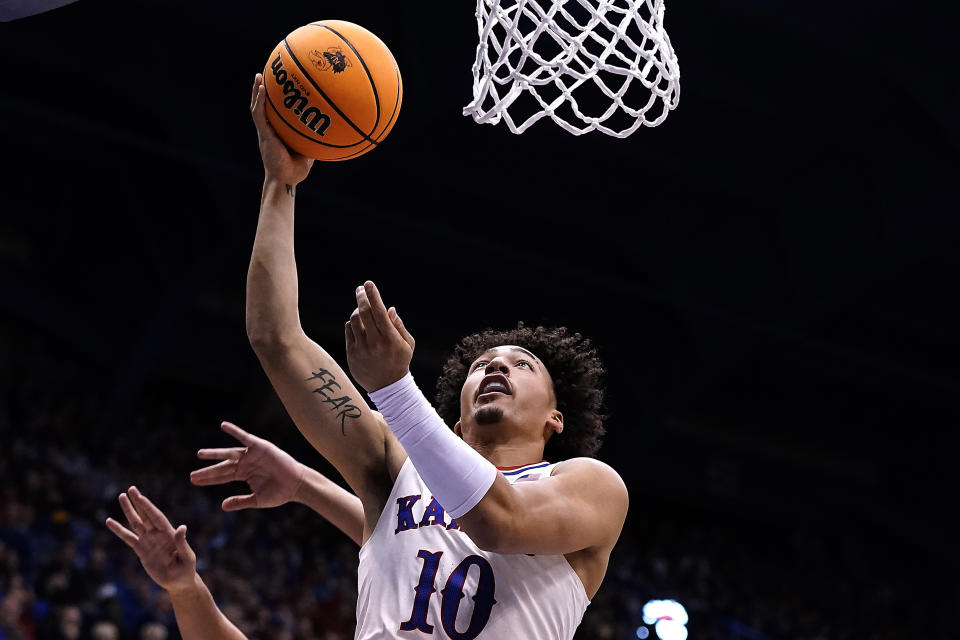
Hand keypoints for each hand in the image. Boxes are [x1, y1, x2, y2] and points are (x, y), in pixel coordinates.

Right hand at [105, 487, 197, 593]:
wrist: (178, 582)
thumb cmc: (186, 569)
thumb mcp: (187, 557)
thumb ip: (182, 543)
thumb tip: (182, 527)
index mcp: (169, 534)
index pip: (156, 517)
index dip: (148, 507)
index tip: (140, 497)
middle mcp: (158, 534)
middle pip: (145, 515)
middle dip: (138, 503)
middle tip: (130, 489)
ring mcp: (148, 541)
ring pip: (136, 523)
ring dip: (128, 511)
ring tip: (121, 497)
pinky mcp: (141, 550)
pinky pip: (128, 538)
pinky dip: (119, 530)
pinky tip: (110, 522)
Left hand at [190, 421, 304, 510]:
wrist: (296, 485)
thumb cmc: (279, 493)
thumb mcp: (257, 500)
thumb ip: (240, 502)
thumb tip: (222, 506)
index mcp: (244, 475)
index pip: (222, 477)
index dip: (208, 479)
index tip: (194, 481)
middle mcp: (245, 464)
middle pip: (222, 467)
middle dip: (207, 470)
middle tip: (191, 475)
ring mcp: (252, 455)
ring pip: (229, 454)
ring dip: (214, 454)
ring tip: (200, 454)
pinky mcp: (260, 446)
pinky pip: (245, 437)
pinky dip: (234, 431)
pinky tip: (223, 426)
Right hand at [250, 72, 313, 184]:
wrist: (286, 179)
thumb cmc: (297, 169)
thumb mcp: (309, 150)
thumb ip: (315, 139)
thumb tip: (331, 129)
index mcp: (278, 132)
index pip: (275, 112)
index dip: (275, 99)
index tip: (279, 84)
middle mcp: (270, 129)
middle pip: (264, 106)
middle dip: (263, 90)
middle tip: (265, 73)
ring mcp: (265, 131)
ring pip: (258, 107)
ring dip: (257, 92)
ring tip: (259, 76)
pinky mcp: (264, 134)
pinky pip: (259, 115)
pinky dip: (259, 101)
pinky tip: (261, 89)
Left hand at [345, 280, 415, 391]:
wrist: (387, 387)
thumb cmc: (400, 361)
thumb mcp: (407, 344)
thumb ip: (398, 325)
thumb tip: (389, 309)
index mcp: (390, 338)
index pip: (379, 311)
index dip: (373, 295)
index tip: (368, 284)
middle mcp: (375, 343)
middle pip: (364, 312)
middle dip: (361, 297)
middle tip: (360, 289)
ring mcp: (361, 349)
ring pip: (354, 320)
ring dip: (357, 310)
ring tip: (362, 309)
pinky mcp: (351, 354)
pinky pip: (348, 331)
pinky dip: (352, 323)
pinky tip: (358, 324)